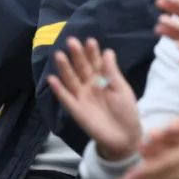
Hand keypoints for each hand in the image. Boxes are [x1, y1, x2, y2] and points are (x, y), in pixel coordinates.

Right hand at [46, 37, 141, 160]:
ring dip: (64, 68)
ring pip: (71, 79)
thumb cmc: (126, 111)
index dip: (92, 52)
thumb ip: (112, 72)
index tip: (90, 41)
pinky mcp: (76, 110)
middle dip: (77, 55)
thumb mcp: (122, 90)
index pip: (95, 62)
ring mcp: (82, 96)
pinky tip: (52, 79)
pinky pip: (66, 98)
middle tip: (72, 41)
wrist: (125, 137)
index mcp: (102, 78)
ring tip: (59, 55)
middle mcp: (90, 85)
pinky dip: (58, 90)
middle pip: (81, 67)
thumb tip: (108, 51)